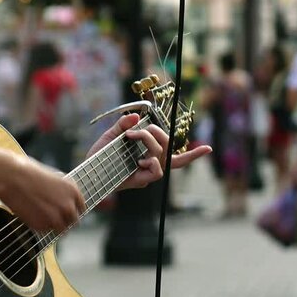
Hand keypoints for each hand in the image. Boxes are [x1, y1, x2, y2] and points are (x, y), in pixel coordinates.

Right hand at [0, 156, 84, 232]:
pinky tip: (33, 215)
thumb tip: (64, 200)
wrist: (12, 178)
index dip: (74, 210)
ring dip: (55, 226)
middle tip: (55, 218)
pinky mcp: (43, 226)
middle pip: (74, 222)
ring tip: (44, 219)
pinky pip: (46, 230)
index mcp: (73, 191)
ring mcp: (56, 218)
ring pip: (62, 230)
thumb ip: (63, 192)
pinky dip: (42, 226)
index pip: (82, 208)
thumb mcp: (54, 178)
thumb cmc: (29, 173)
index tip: (68, 212)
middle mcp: (68, 206)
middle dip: (66, 220)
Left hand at [86, 114, 211, 189]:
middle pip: (167, 146)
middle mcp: (152, 165)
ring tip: (131, 137)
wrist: (88, 171)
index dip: (193, 155)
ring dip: (148, 140)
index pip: (176, 157)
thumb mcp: (112, 136)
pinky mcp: (141, 181)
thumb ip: (124, 125)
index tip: (209, 148)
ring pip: (161, 154)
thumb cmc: (100, 155)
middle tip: (136, 130)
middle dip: (156, 132)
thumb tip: (136, 116)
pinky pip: (157, 171)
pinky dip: (151, 161)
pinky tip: (138, 159)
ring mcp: (147, 173)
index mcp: (149, 156)